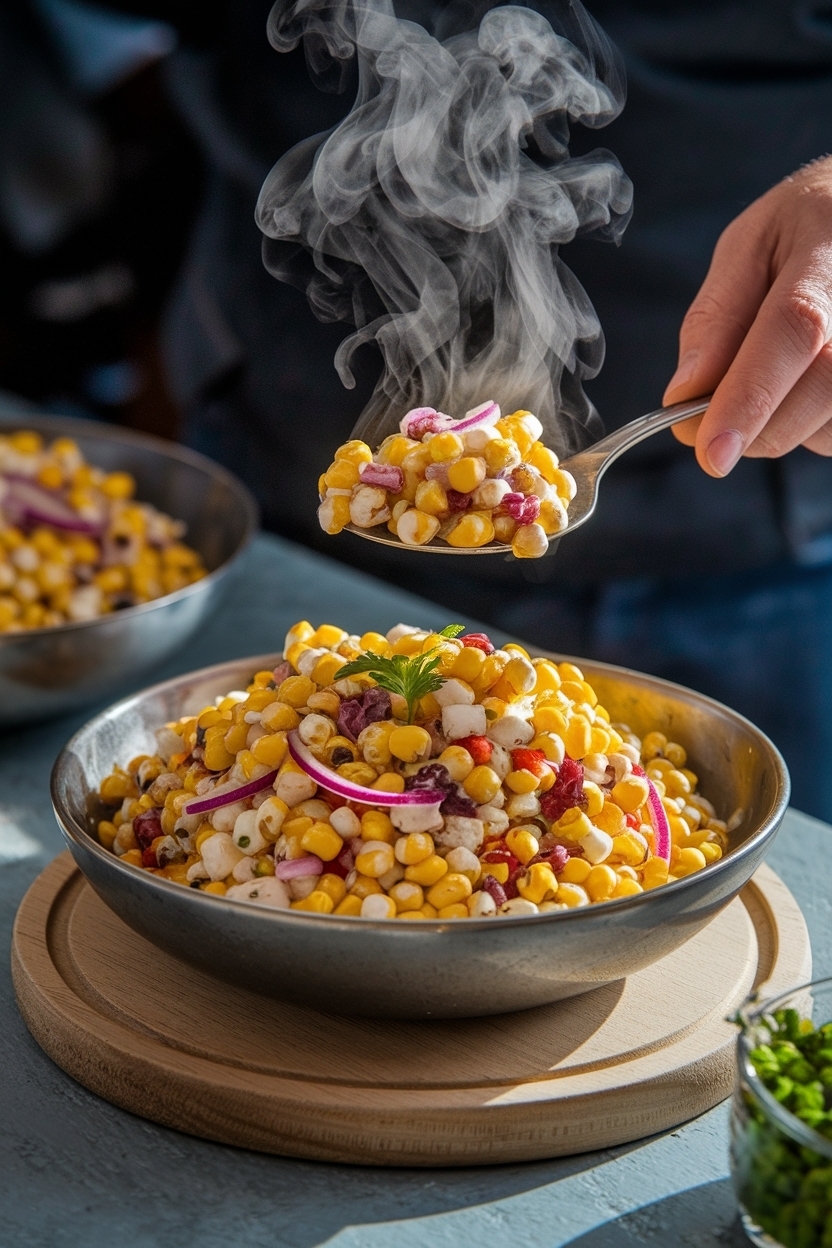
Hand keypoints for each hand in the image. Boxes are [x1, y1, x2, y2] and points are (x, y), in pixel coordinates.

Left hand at [664, 156, 831, 475]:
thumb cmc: (804, 231)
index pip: (794, 327)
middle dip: (757, 425)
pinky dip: (813, 424)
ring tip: (783, 369)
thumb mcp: (748, 248)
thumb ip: (716, 319)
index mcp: (829, 249)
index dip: (752, 395)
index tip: (711, 451)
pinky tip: (812, 381)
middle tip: (717, 423)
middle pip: (822, 387)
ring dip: (787, 423)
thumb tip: (683, 397)